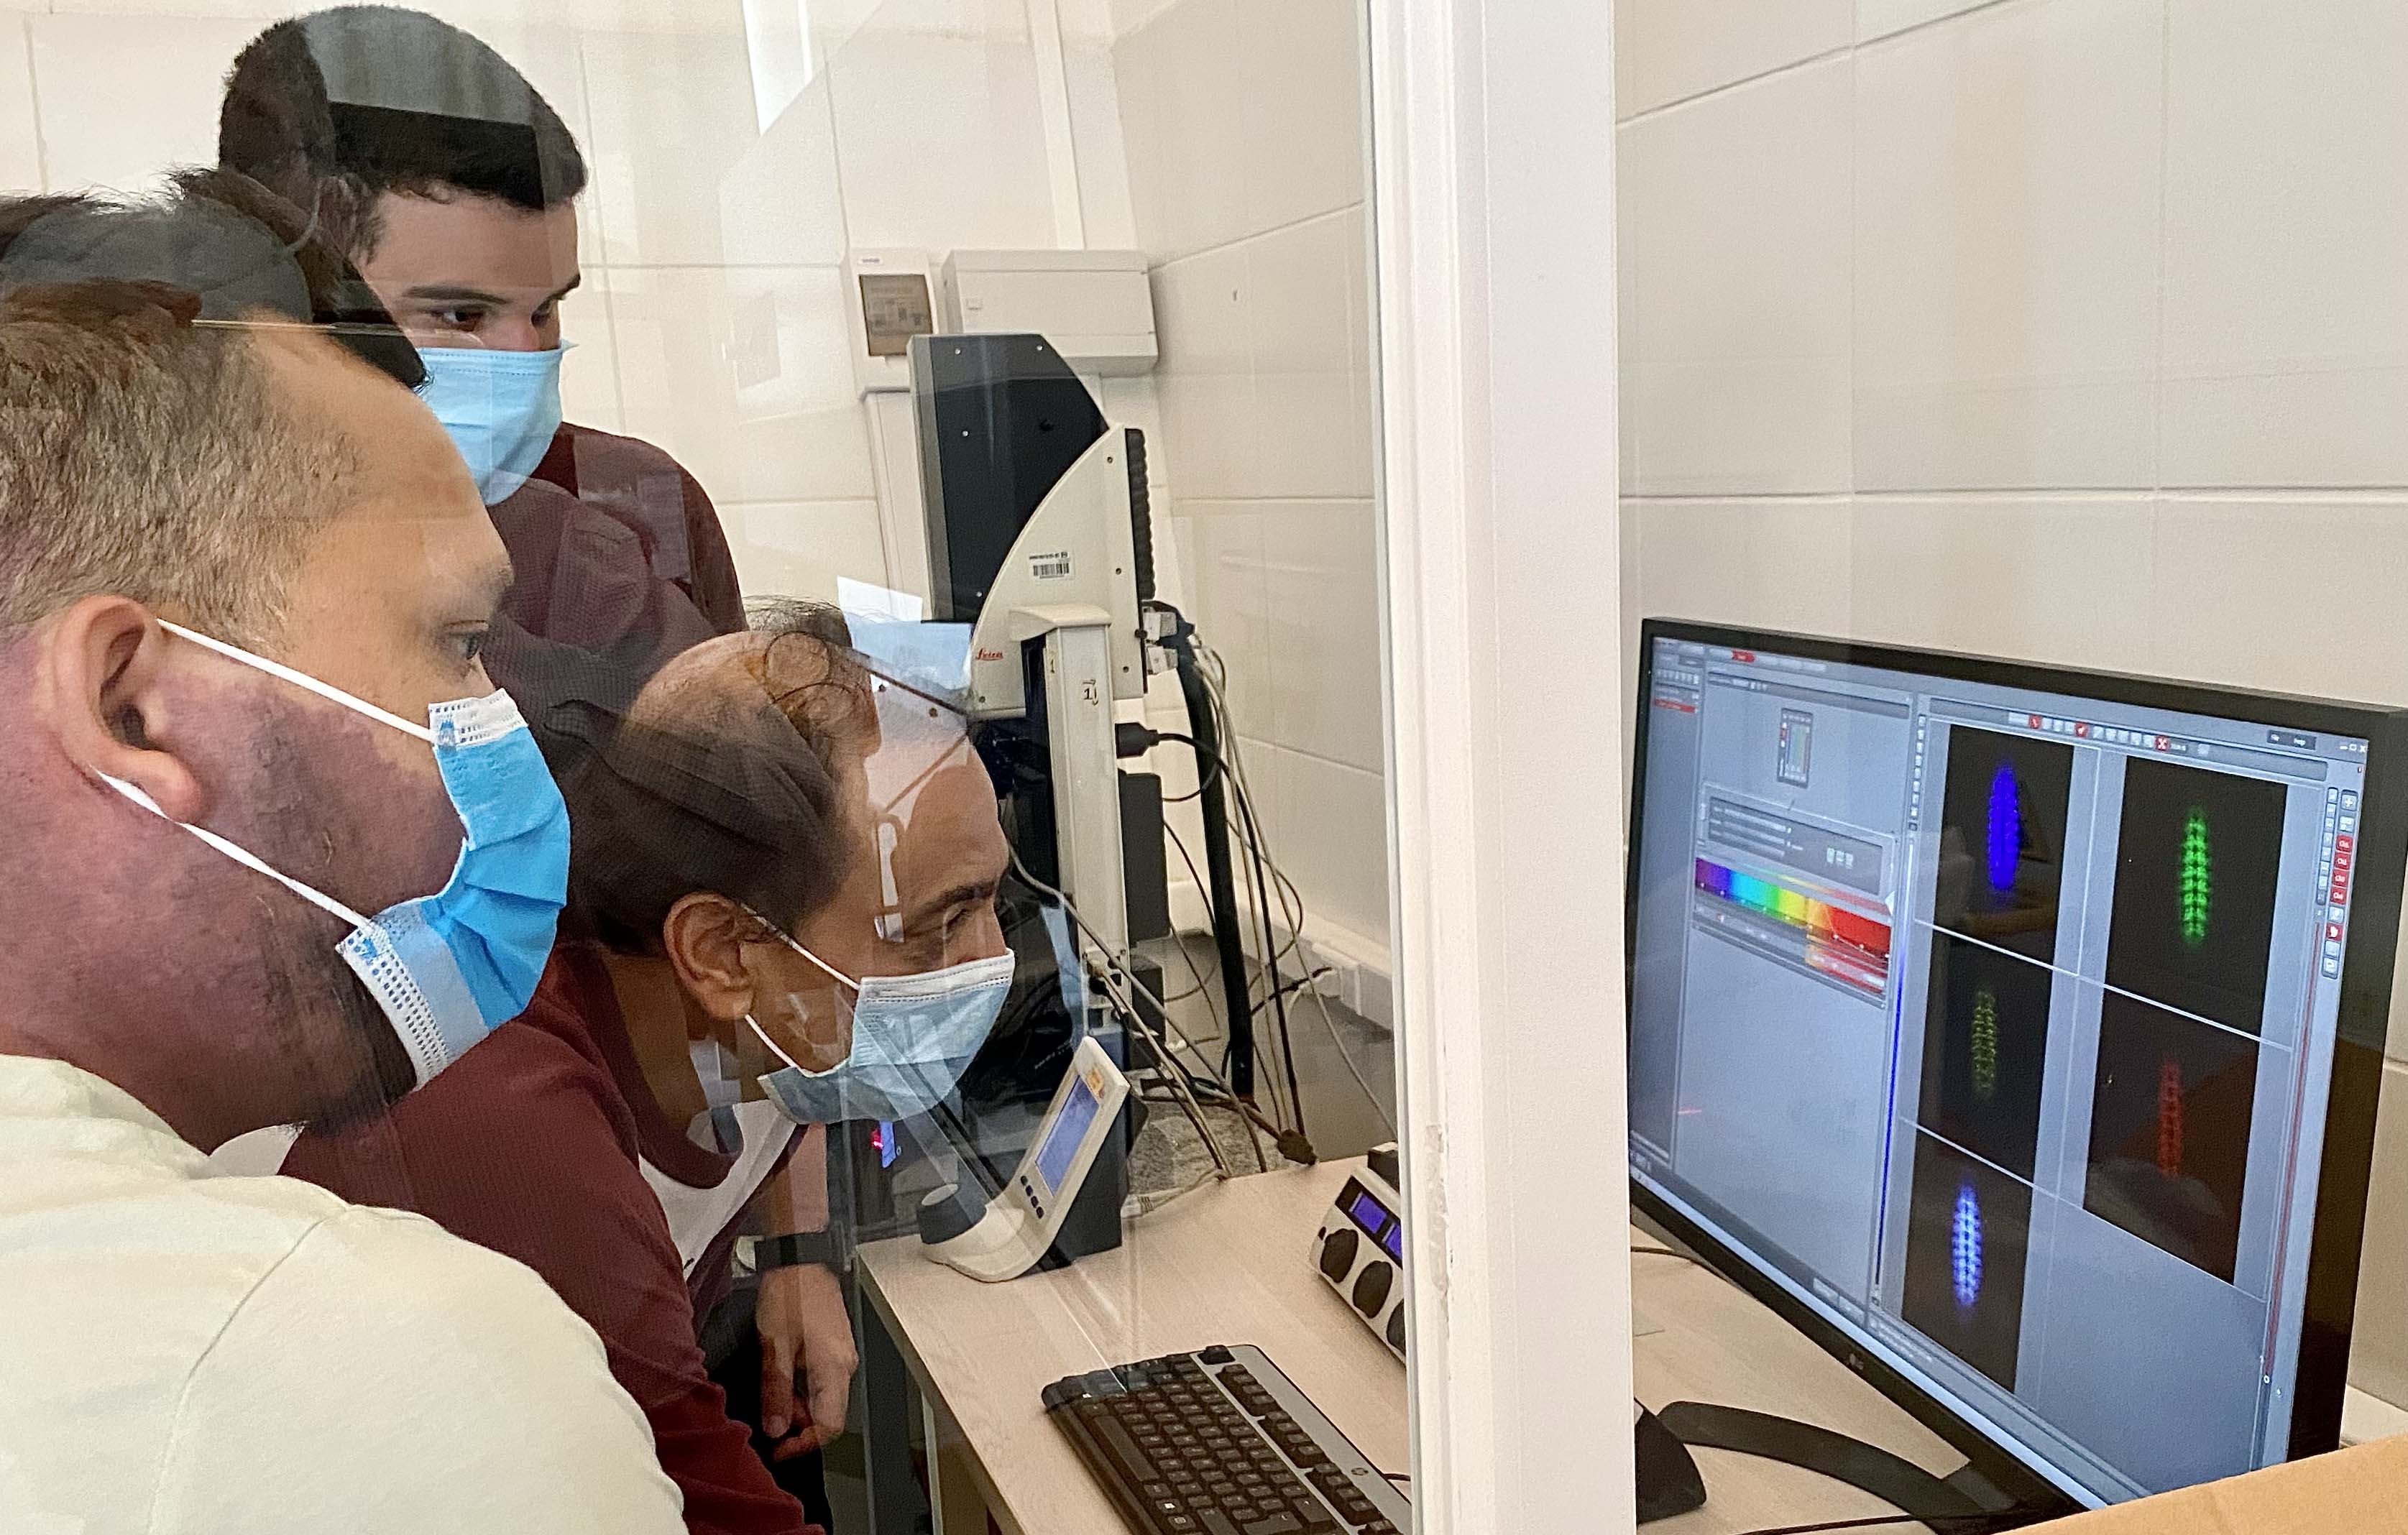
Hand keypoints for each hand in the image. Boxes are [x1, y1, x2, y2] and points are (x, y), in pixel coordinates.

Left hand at [757, 1260, 858, 1458]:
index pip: (830, 1425)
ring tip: (770, 1387)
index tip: (779, 1448)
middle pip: (828, 1413)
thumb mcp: (774, 1347)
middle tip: (767, 1414)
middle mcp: (844, 1364)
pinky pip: (823, 1379)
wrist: (801, 1259)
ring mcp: (842, 1354)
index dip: (803, 1444)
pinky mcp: (835, 1346)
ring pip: (823, 1396)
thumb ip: (776, 1391)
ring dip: (797, 1403)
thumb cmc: (790, 1294)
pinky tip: (782, 1371)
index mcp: (833, 1367)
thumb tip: (775, 1427)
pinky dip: (802, 1386)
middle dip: (796, 1422)